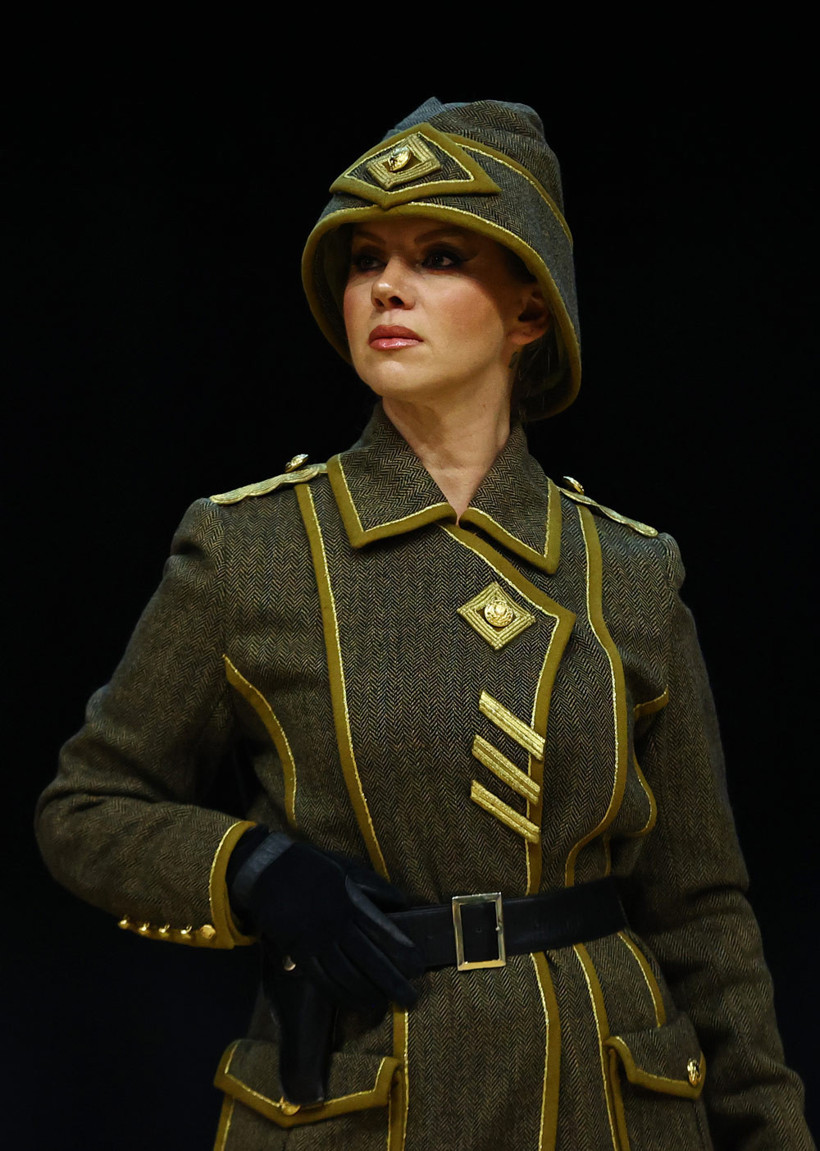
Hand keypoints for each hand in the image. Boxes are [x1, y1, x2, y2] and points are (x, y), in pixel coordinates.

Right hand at [231, 834, 422, 1011]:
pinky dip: (340, 995)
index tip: (419, 966)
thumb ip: (375, 887)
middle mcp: (336, 926)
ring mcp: (316, 942)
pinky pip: (322, 980)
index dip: (402, 951)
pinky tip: (354, 1003)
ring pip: (346, 975)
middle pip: (369, 960)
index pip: (383, 932)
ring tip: (386, 1004)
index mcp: (351, 903)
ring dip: (368, 993)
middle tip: (411, 998)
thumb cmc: (314, 867)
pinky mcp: (299, 952)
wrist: (270, 870)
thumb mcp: (348, 868)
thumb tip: (402, 903)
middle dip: (392, 982)